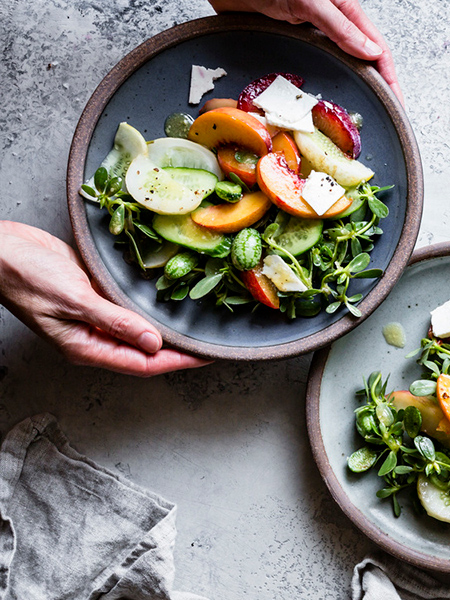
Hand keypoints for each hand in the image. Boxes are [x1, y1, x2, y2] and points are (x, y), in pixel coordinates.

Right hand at [0, 221, 210, 376]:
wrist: (1, 250)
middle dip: (178, 350)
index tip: (207, 357)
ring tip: (199, 325)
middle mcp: (94, 338)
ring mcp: (95, 319)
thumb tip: (154, 344)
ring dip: (166, 330)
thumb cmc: (27, 275)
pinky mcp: (95, 298)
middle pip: (146, 352)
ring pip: (139, 332)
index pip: (143, 364)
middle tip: (212, 342)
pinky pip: (129, 310)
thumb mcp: (74, 298)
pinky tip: (169, 302)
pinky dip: (150, 309)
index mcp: (86, 347)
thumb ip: (115, 322)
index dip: (178, 361)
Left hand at [209, 0, 403, 101]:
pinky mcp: (288, 39)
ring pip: (337, 65)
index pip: (378, 49)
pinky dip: (316, 84)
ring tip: (354, 115)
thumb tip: (372, 53)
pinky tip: (317, 98)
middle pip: (361, 61)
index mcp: (345, 10)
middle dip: (373, 88)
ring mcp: (311, 33)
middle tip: (378, 116)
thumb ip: (341, 27)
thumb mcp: (311, 2)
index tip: (396, 104)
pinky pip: (308, 66)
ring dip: (346, 87)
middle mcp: (331, 23)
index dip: (390, 78)